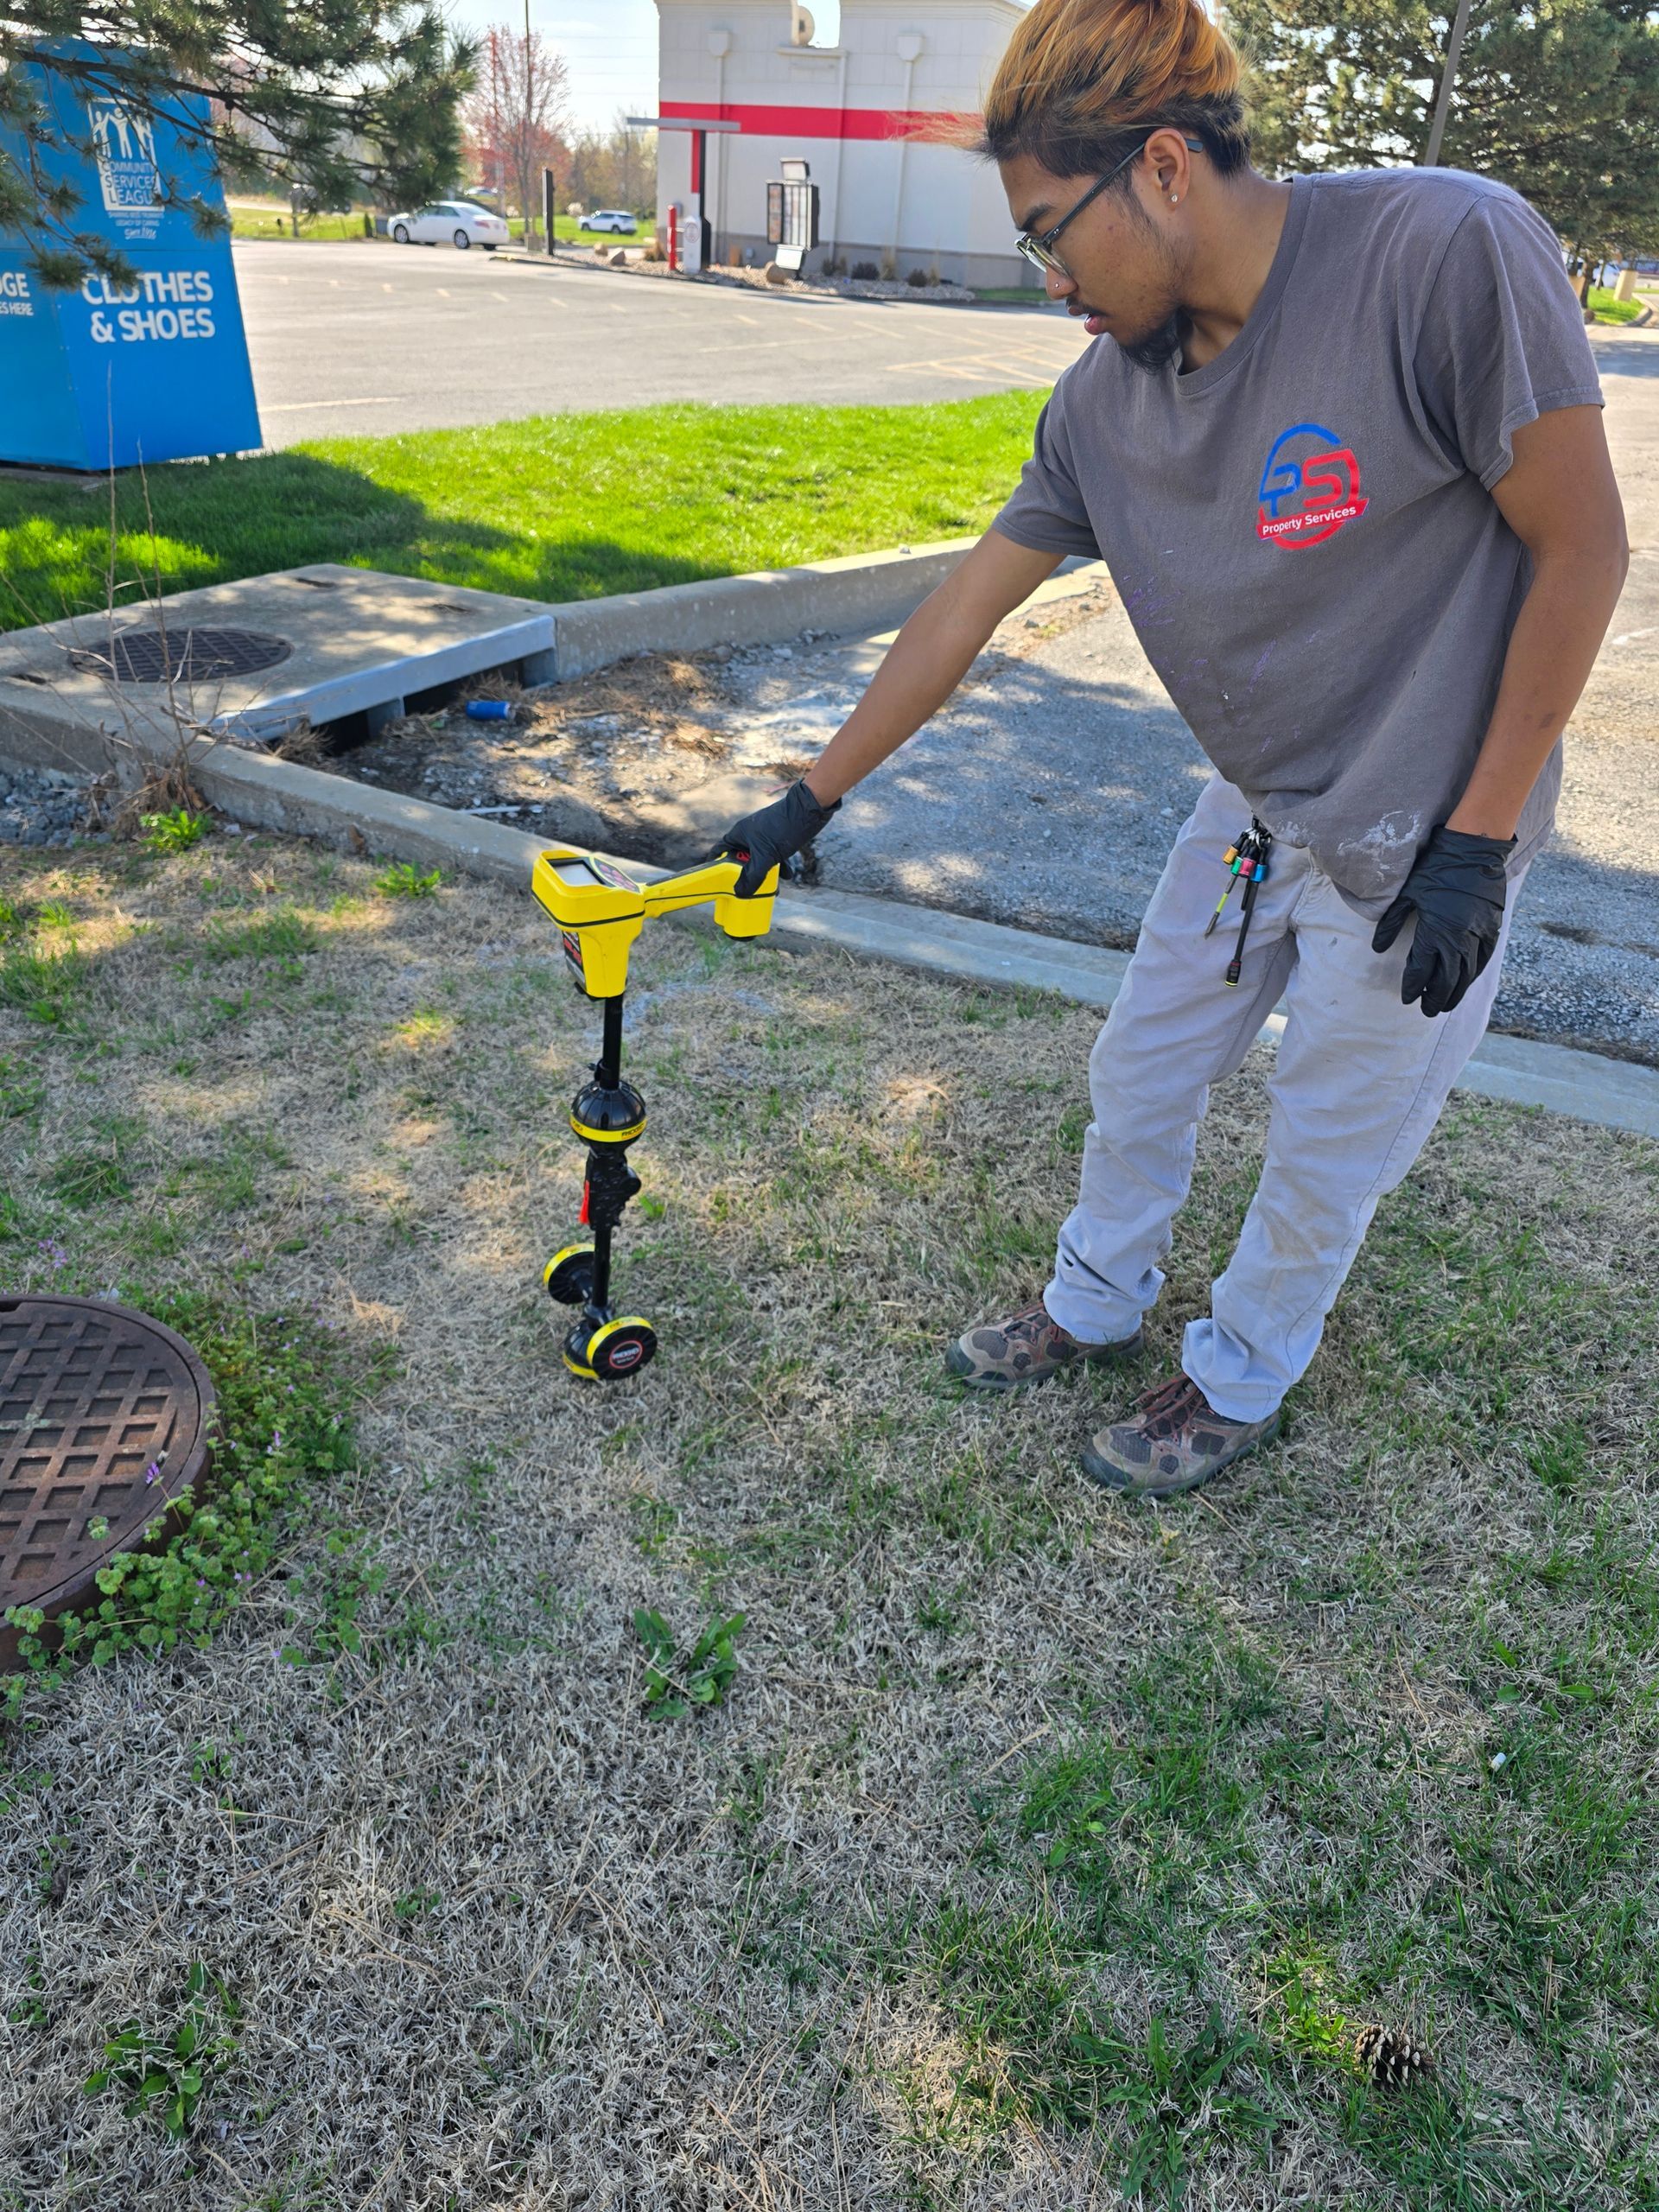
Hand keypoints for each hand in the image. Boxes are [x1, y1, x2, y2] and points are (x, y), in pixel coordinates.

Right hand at [718, 777, 840, 896]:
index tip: (719, 880)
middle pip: (741, 859)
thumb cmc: (782, 828)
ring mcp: (763, 837)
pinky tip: (787, 875)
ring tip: (772, 888)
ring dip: (765, 873)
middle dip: (746, 875)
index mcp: (739, 834)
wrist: (808, 810)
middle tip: (748, 889)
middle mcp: (749, 835)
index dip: (717, 864)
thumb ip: (753, 876)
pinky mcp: (777, 839)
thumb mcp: (765, 856)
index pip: (721, 850)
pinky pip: (773, 857)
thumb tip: (740, 893)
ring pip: (759, 860)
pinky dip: (779, 867)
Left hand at [1371, 824, 1514, 1016]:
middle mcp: (1458, 938)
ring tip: (1445, 1004)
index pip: (1421, 969)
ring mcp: (1478, 934)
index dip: (1413, 986)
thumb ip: (1392, 924)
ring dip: (1455, 992)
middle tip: (1427, 1011)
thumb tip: (1377, 949)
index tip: (1407, 998)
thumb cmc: (1435, 869)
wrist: (1473, 850)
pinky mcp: (1492, 928)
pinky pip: (1483, 959)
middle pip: (1446, 979)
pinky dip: (1473, 974)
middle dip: (1435, 997)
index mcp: (1434, 930)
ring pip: (1466, 974)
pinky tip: (1465, 983)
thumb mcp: (1407, 895)